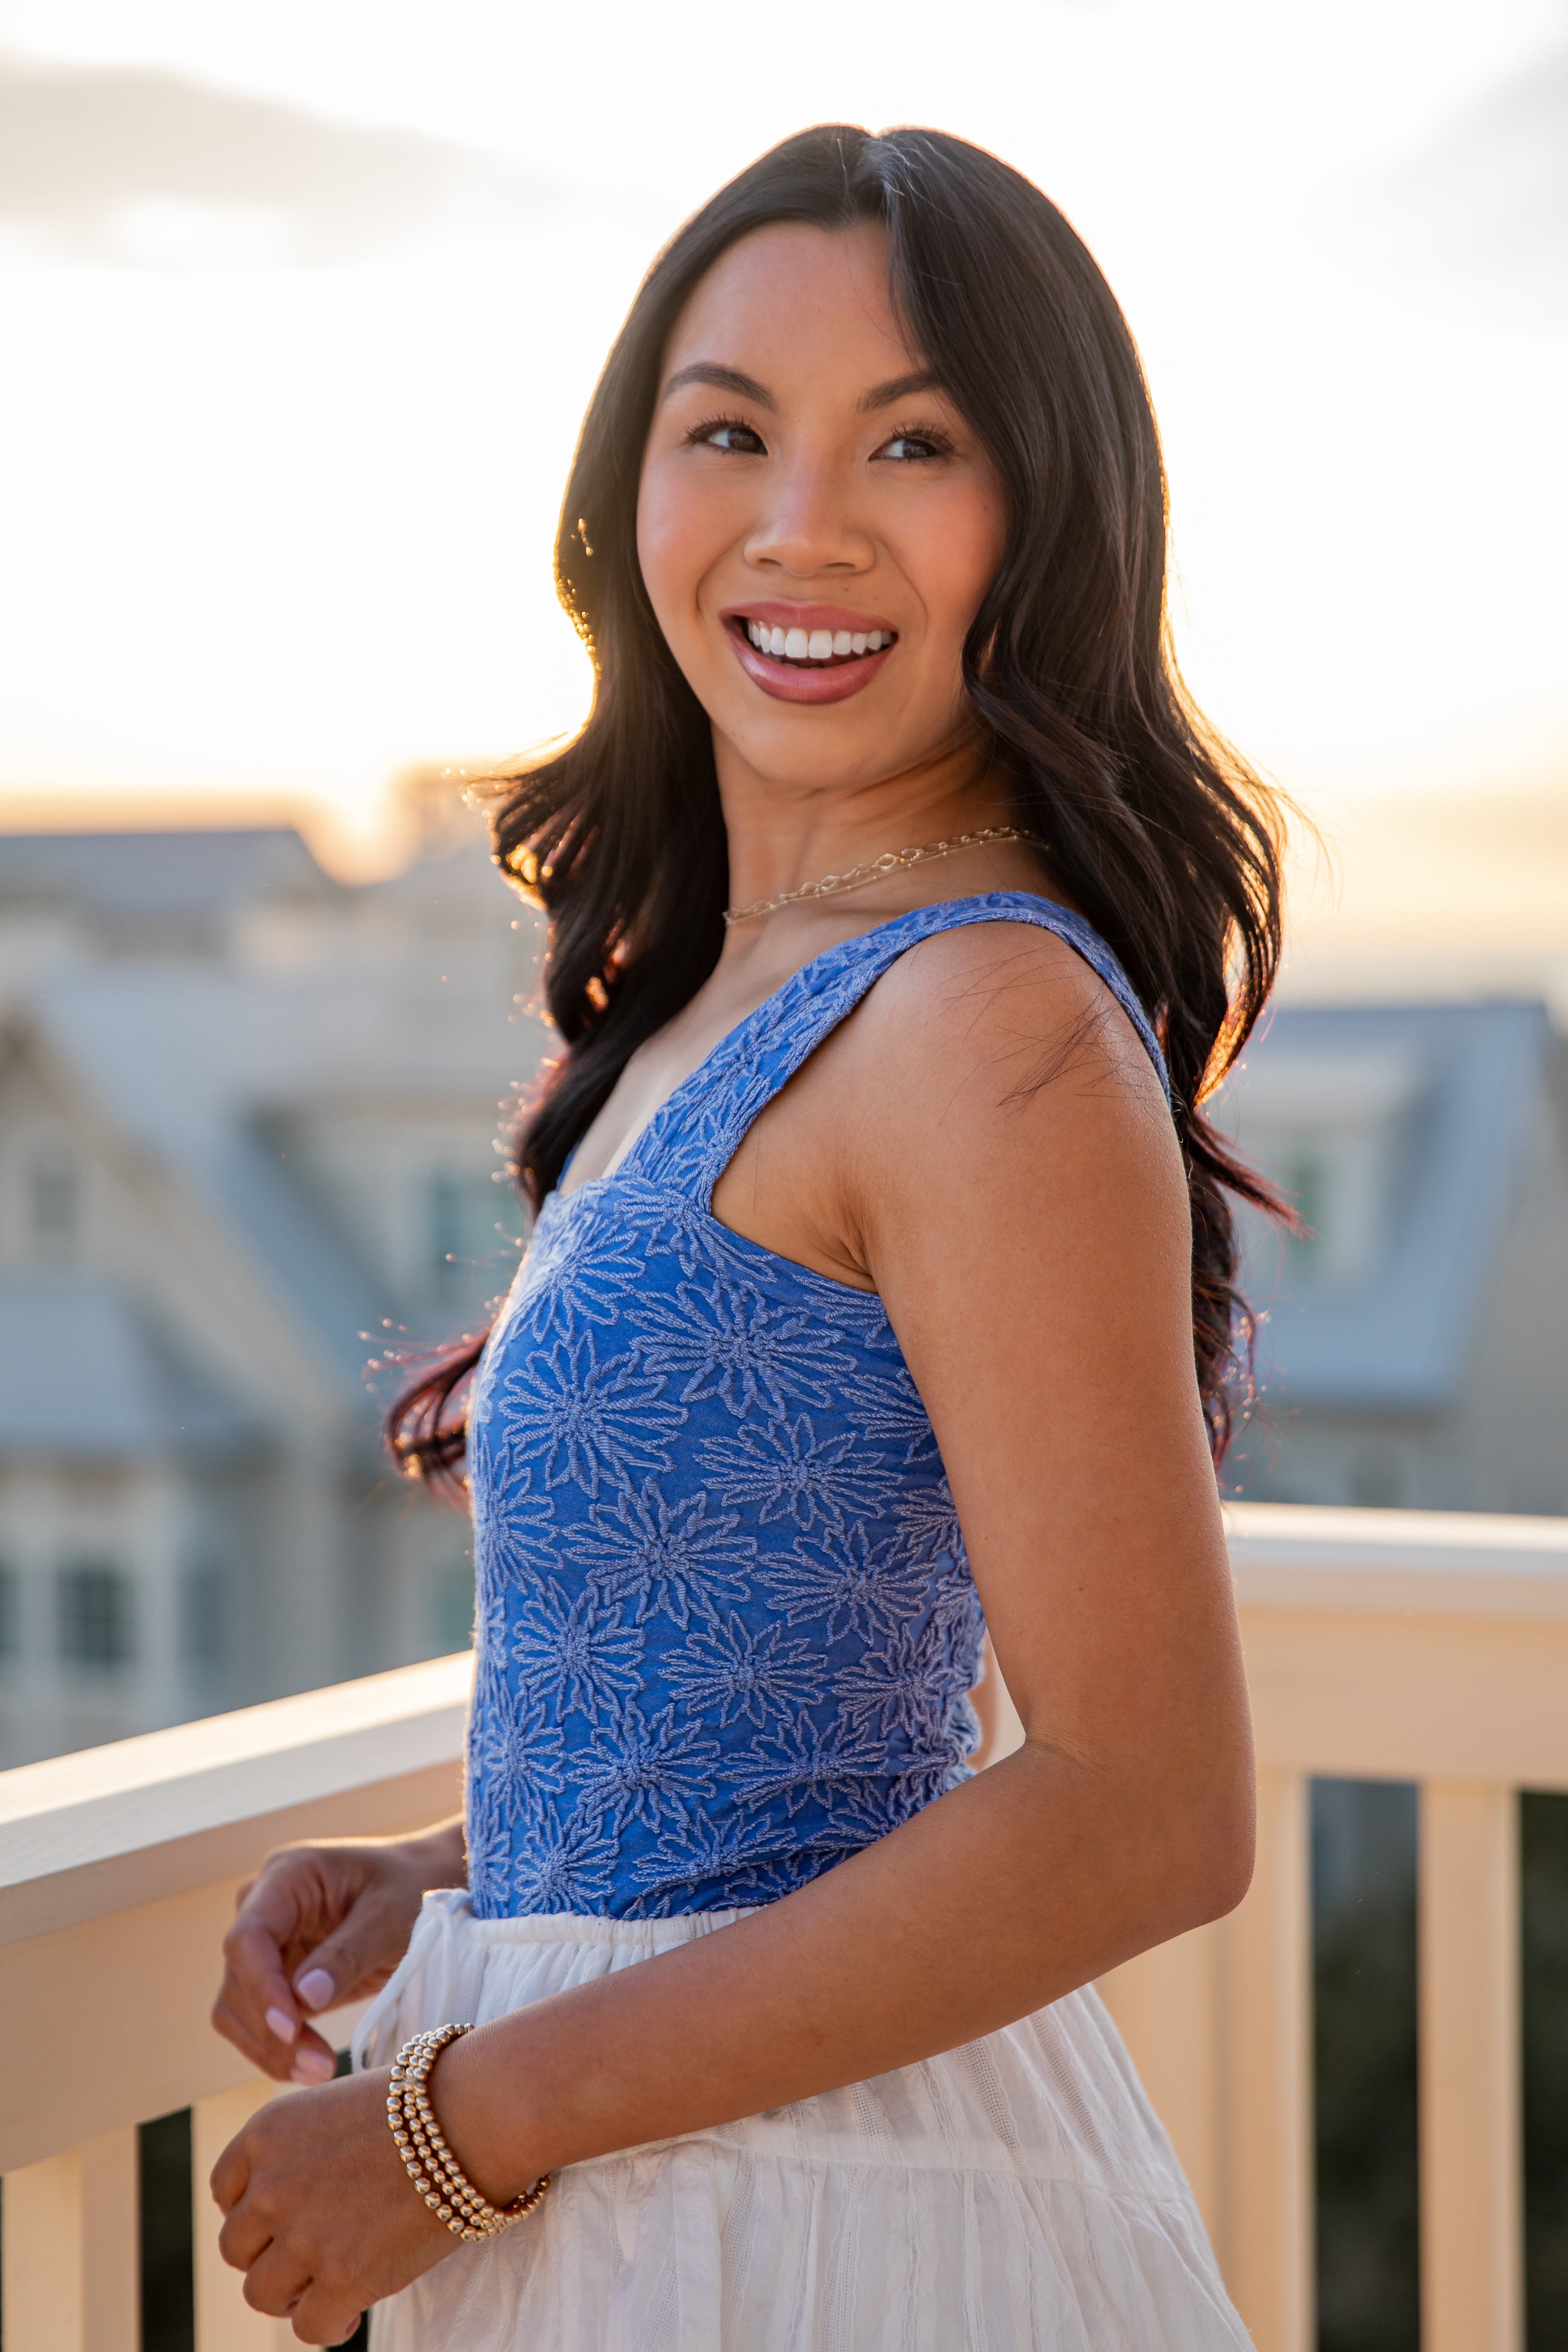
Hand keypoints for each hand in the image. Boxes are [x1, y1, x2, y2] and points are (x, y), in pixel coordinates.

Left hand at [211, 2064, 453, 2343]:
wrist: (474, 2118)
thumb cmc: (422, 2106)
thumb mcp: (336, 2108)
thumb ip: (301, 2151)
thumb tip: (289, 2201)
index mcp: (268, 2132)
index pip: (224, 2190)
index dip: (253, 2210)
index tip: (283, 2218)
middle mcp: (272, 2185)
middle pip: (236, 2247)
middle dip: (271, 2253)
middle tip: (311, 2255)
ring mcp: (303, 2236)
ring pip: (261, 2293)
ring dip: (292, 2294)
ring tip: (329, 2284)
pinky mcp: (341, 2279)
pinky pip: (308, 2328)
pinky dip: (327, 2326)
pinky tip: (352, 2311)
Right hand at [213, 1823, 463, 2083]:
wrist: (426, 1884)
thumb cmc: (413, 1886)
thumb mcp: (391, 1914)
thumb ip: (349, 1953)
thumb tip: (304, 1999)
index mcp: (287, 1875)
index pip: (248, 1938)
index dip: (261, 1986)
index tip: (292, 2028)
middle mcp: (264, 1907)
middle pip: (239, 1978)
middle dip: (272, 2029)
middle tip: (320, 2067)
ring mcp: (267, 1943)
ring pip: (237, 2006)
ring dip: (270, 2048)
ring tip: (319, 2072)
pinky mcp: (276, 1975)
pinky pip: (257, 2019)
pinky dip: (277, 2048)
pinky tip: (309, 2068)